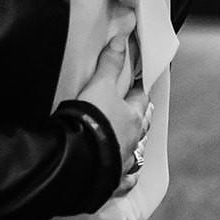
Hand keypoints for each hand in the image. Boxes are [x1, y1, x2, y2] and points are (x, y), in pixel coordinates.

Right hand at [76, 37, 153, 195]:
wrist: (78, 157)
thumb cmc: (90, 120)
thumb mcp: (99, 85)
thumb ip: (109, 63)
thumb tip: (121, 39)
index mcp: (132, 118)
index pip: (139, 99)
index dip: (136, 91)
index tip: (133, 86)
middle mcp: (132, 141)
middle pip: (141, 126)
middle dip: (139, 118)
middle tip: (135, 111)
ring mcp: (124, 162)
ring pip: (136, 153)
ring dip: (135, 146)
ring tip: (132, 142)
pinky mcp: (113, 181)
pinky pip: (126, 180)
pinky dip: (128, 177)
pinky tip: (129, 177)